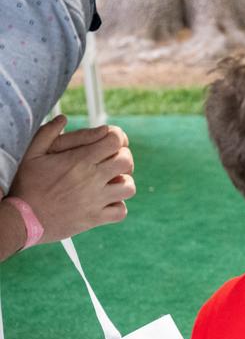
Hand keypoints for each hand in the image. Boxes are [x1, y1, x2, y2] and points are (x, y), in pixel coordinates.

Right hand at [8, 116, 136, 242]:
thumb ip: (47, 133)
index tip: (111, 141)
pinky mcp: (95, 219)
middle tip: (111, 162)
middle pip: (126, 161)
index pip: (115, 140)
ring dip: (123, 182)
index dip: (118, 137)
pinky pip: (121, 211)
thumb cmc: (26, 186)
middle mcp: (92, 179)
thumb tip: (63, 119)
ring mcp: (95, 200)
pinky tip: (106, 201)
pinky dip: (118, 206)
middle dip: (122, 157)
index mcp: (79, 160)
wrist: (21, 220)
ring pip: (129, 187)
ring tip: (111, 182)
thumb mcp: (31, 155)